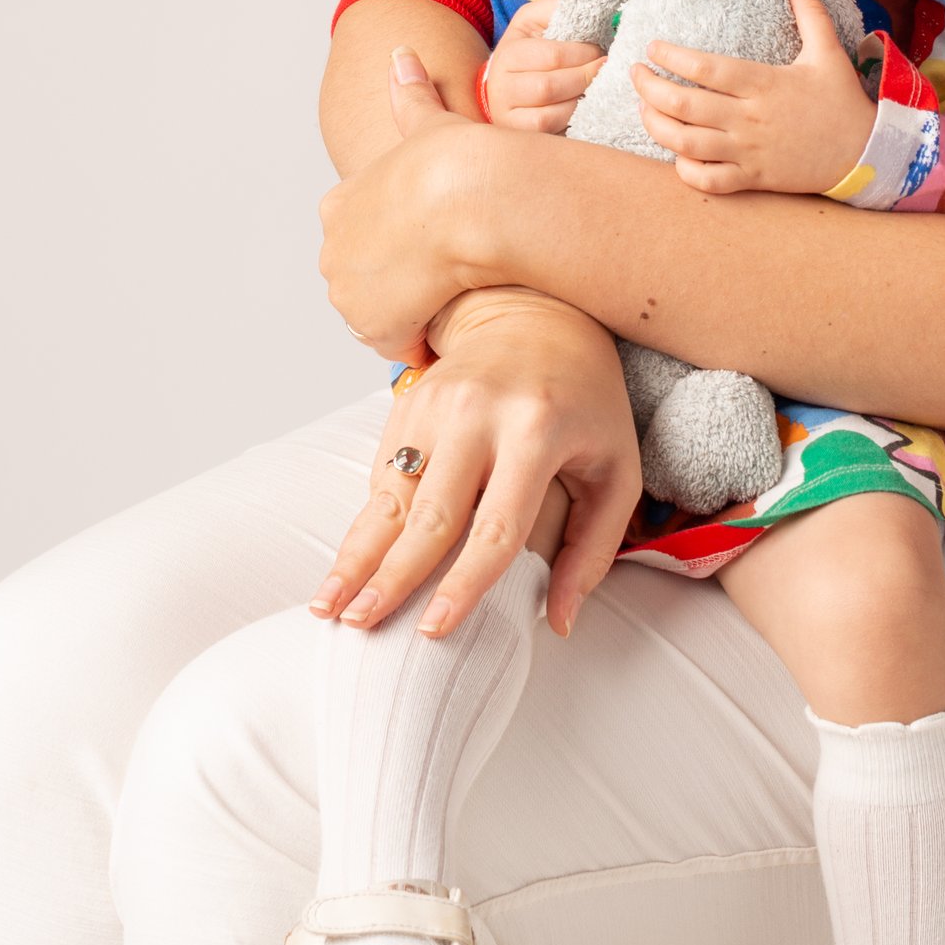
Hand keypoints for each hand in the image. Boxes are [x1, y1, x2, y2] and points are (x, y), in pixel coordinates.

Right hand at [308, 294, 641, 637]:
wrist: (538, 315)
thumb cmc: (586, 402)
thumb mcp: (615, 469)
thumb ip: (593, 550)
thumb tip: (560, 622)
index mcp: (537, 431)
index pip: (497, 525)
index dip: (463, 583)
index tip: (436, 629)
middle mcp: (479, 415)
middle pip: (430, 515)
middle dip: (392, 578)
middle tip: (363, 627)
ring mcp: (436, 405)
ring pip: (390, 497)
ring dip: (357, 556)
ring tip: (328, 606)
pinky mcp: (409, 403)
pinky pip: (382, 475)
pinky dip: (362, 525)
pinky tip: (343, 567)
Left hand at [319, 54, 506, 353]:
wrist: (469, 198)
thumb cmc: (457, 161)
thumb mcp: (426, 122)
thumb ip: (410, 96)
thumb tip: (401, 54)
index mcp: (339, 205)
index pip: (359, 238)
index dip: (397, 243)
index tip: (431, 240)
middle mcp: (334, 250)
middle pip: (366, 280)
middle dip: (400, 281)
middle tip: (445, 269)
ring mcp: (350, 291)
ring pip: (381, 314)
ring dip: (411, 309)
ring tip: (451, 289)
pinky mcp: (374, 325)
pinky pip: (400, 343)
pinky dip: (423, 336)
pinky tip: (451, 313)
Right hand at [480, 0, 604, 135]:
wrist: (505, 83)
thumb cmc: (529, 49)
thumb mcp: (536, 21)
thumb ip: (557, 7)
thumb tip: (587, 3)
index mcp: (508, 54)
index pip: (553, 55)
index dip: (584, 53)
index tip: (600, 50)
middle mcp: (502, 87)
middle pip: (551, 87)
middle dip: (586, 77)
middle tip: (604, 70)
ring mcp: (508, 116)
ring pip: (552, 114)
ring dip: (582, 100)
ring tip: (595, 88)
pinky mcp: (520, 135)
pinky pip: (551, 132)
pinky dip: (572, 119)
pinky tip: (583, 107)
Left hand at [631, 0, 876, 196]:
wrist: (865, 153)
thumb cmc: (842, 101)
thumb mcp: (828, 51)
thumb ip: (809, 12)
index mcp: (763, 84)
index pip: (705, 69)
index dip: (671, 57)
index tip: (653, 47)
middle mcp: (750, 118)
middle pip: (684, 105)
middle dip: (649, 89)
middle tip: (635, 74)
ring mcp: (749, 152)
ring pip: (687, 144)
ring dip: (656, 126)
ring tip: (644, 108)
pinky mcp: (753, 179)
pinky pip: (708, 181)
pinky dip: (685, 170)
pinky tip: (675, 153)